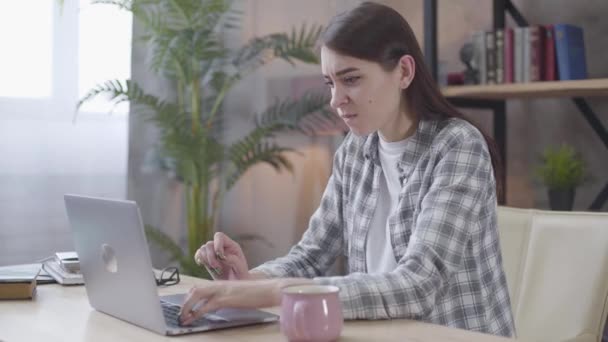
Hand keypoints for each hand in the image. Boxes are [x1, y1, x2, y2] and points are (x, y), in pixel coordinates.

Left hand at [179, 278, 312, 324]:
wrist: (270, 289)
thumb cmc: (259, 293)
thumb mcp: (240, 294)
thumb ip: (229, 297)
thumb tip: (221, 304)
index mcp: (223, 284)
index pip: (201, 286)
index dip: (190, 296)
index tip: (185, 306)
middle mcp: (220, 284)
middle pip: (195, 289)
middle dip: (185, 302)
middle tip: (181, 314)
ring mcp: (223, 290)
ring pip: (197, 295)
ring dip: (187, 307)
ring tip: (183, 318)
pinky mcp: (226, 298)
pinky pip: (206, 305)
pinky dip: (196, 313)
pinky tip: (192, 319)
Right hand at [194, 232, 249, 279]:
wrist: (236, 284)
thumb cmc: (241, 276)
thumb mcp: (241, 270)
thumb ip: (234, 261)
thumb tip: (223, 257)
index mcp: (231, 246)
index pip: (219, 236)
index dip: (217, 244)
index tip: (220, 257)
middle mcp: (221, 247)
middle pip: (209, 244)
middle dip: (211, 257)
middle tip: (218, 267)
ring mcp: (213, 253)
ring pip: (202, 249)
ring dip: (206, 260)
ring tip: (215, 269)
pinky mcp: (207, 260)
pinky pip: (198, 255)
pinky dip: (199, 260)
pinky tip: (205, 266)